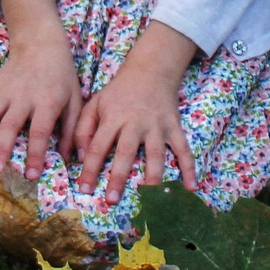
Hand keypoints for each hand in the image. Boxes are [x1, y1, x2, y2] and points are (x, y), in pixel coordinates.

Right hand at [0, 0, 82, 177]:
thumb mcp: (75, 100)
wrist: (42, 45)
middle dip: (2, 149)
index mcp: (47, 101)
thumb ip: (71, 129)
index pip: (39, 131)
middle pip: (10, 125)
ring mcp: (4, 91)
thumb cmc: (62, 77)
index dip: (35, 154)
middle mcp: (23, 97)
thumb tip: (71, 159)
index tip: (31, 175)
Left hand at [75, 23, 198, 203]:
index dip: (89, 169)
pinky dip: (189, 168)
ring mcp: (157, 125)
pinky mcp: (174, 126)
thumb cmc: (119, 92)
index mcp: (113, 118)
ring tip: (149, 197)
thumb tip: (78, 157)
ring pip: (155, 154)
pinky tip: (191, 187)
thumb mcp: (95, 103)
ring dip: (152, 176)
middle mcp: (135, 123)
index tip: (84, 189)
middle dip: (118, 177)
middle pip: (126, 152)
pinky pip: (183, 149)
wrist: (150, 70)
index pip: (97, 147)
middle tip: (111, 199)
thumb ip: (83, 129)